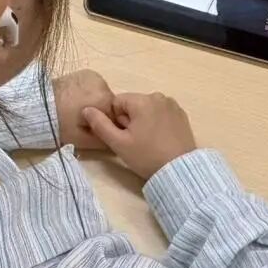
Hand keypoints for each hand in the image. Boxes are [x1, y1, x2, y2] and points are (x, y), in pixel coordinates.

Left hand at [53, 69, 114, 149]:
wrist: (36, 106)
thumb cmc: (60, 125)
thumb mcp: (83, 140)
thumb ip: (105, 140)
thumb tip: (118, 140)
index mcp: (104, 99)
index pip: (117, 116)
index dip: (108, 126)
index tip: (96, 131)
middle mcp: (103, 83)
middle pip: (111, 104)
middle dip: (102, 113)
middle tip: (84, 122)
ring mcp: (94, 75)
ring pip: (104, 95)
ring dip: (97, 103)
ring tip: (79, 110)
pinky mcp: (86, 72)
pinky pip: (96, 86)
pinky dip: (90, 93)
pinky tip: (77, 100)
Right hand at [82, 92, 196, 178]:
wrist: (178, 170)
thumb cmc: (146, 156)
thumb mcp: (118, 143)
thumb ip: (100, 124)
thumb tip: (86, 109)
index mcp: (142, 100)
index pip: (117, 103)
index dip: (116, 120)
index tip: (124, 136)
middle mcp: (158, 96)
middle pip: (133, 104)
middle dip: (130, 120)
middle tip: (136, 141)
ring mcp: (172, 104)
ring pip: (147, 109)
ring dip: (143, 121)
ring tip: (148, 141)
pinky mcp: (181, 114)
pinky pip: (161, 113)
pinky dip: (157, 122)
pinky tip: (160, 139)